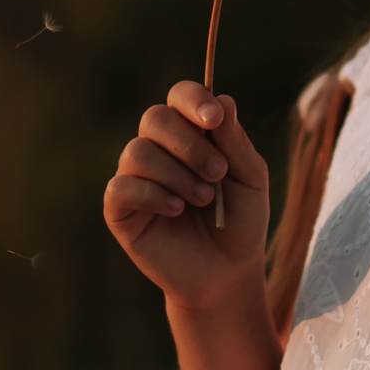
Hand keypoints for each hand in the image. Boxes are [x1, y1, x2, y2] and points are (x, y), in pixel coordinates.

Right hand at [103, 82, 270, 312]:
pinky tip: (177, 210)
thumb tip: (223, 100)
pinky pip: (122, 186)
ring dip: (177, 174)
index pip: (180, 96)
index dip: (193, 100)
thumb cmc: (239, 221)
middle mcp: (158, 148)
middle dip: (189, 143)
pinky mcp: (119, 209)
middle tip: (217, 173)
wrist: (227, 273)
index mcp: (190, 133)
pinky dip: (153, 195)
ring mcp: (135, 177)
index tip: (213, 119)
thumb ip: (235, 142)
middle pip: (154, 117)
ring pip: (138, 151)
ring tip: (204, 200)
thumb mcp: (250, 178)